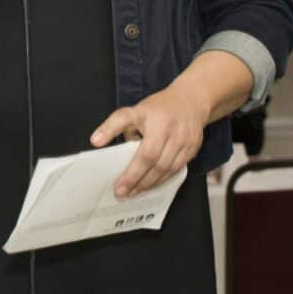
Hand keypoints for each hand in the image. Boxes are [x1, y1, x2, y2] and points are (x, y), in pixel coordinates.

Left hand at [90, 83, 208, 197]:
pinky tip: (150, 185)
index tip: (99, 149)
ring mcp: (183, 139)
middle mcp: (168, 127)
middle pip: (151, 158)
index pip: (128, 126)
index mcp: (149, 115)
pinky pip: (176, 170)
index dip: (113, 138)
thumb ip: (119, 126)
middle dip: (135, 178)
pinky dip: (162, 180)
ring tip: (134, 192)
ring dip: (148, 183)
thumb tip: (104, 146)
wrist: (191, 101)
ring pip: (165, 168)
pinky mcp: (193, 149)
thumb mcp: (135, 110)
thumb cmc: (158, 109)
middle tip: (121, 192)